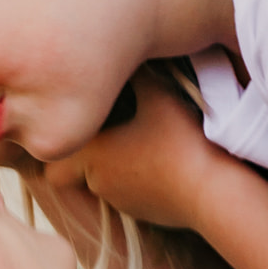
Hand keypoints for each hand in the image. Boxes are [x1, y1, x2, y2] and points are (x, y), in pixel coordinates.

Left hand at [43, 69, 220, 227]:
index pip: (53, 164)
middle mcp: (101, 183)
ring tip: (138, 145)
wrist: (213, 192)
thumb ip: (135, 75)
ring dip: (113, 168)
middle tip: (106, 135)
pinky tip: (159, 164)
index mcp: (94, 155)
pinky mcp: (145, 214)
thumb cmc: (181, 141)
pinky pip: (129, 195)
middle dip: (87, 157)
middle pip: (77, 174)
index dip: (62, 148)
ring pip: (103, 185)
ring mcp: (123, 202)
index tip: (76, 131)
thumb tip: (120, 54)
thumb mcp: (158, 96)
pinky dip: (136, 182)